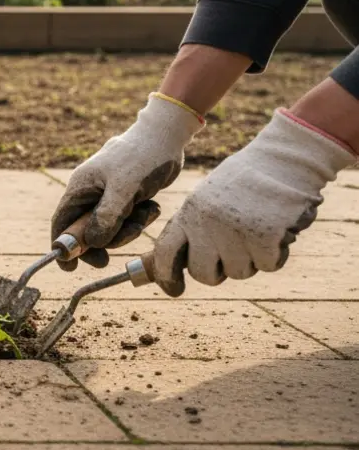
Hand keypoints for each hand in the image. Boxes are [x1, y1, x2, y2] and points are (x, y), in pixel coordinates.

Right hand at [51, 94, 202, 269]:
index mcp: (81, 186)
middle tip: (124, 243)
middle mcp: (90, 191)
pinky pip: (126, 219)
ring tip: (146, 213)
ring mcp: (107, 194)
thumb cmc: (142, 158)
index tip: (69, 268)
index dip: (63, 245)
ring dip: (128, 228)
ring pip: (109, 226)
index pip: (62, 221)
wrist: (166, 136)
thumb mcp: (124, 189)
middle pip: (86, 229)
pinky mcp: (125, 196)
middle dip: (105, 240)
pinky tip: (152, 206)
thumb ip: (107, 217)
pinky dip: (138, 219)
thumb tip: (94, 242)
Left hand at [150, 109, 355, 295]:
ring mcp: (234, 230)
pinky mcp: (264, 236)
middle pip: (203, 274)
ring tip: (259, 230)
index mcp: (190, 211)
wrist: (284, 159)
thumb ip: (194, 228)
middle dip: (219, 272)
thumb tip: (175, 265)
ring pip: (239, 272)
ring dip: (252, 260)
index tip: (174, 290)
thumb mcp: (209, 199)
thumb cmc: (247, 180)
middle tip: (234, 255)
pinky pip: (268, 265)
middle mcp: (206, 222)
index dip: (166, 276)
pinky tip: (278, 230)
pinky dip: (277, 254)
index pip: (165, 252)